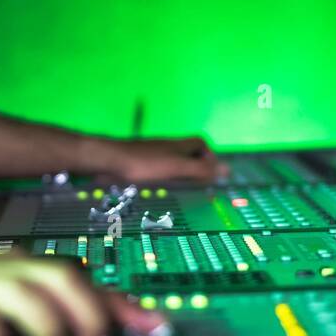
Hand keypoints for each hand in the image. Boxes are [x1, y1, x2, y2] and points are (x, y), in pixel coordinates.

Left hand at [103, 136, 229, 184]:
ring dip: (178, 175)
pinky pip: (156, 170)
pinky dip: (162, 180)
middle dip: (194, 167)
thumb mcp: (176, 167)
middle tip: (198, 186)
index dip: (208, 155)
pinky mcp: (138, 164)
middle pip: (186, 153)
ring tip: (181, 192)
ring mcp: (151, 155)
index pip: (200, 143)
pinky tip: (158, 191)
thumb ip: (200, 169)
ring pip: (170, 162)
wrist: (108, 161)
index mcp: (177, 145)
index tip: (211, 173)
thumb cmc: (144, 163)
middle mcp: (166, 147)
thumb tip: (227, 169)